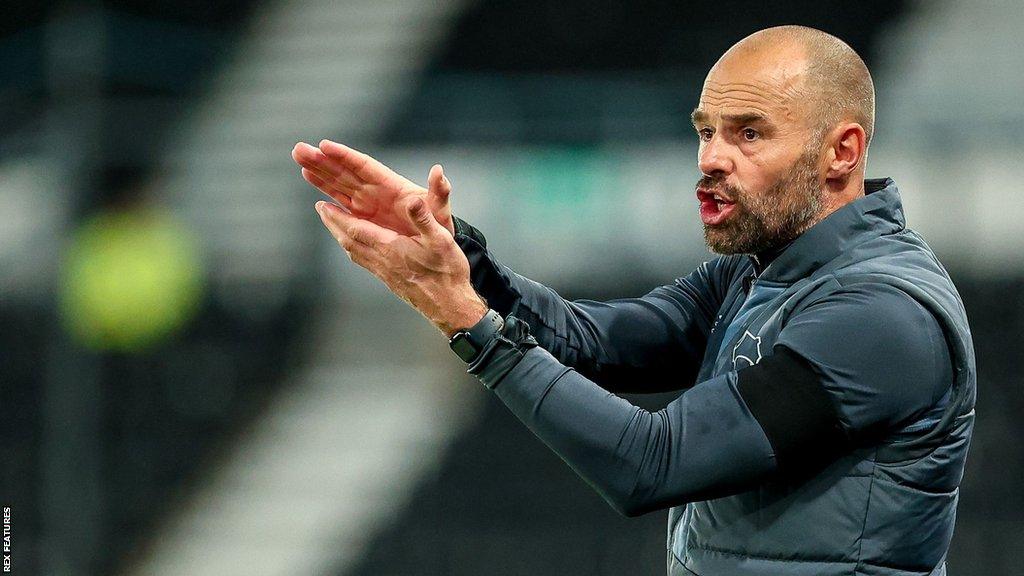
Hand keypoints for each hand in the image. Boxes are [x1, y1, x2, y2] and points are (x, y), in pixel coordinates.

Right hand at [292, 139, 454, 237]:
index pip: (364, 167)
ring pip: (338, 182)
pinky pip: (340, 200)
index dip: (345, 156)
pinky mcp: (363, 214)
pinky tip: (309, 178)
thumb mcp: (441, 209)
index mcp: (392, 186)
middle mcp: (376, 190)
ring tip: (299, 158)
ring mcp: (368, 201)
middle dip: (323, 160)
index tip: (325, 146)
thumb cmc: (439, 223)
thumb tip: (439, 172)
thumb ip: (440, 192)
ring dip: (319, 171)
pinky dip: (325, 190)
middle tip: (299, 149)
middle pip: (345, 171)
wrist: (435, 242)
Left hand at [314, 195, 486, 336]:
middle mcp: (381, 262)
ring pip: (353, 253)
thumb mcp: (440, 240)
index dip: (337, 217)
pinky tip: (359, 247)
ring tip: (335, 225)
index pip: (355, 230)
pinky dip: (354, 249)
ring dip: (341, 237)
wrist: (449, 306)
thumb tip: (412, 200)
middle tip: (322, 210)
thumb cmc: (446, 273)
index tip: (323, 205)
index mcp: (390, 249)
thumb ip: (424, 219)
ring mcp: (384, 273)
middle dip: (333, 225)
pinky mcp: (389, 280)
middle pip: (348, 242)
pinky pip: (364, 261)